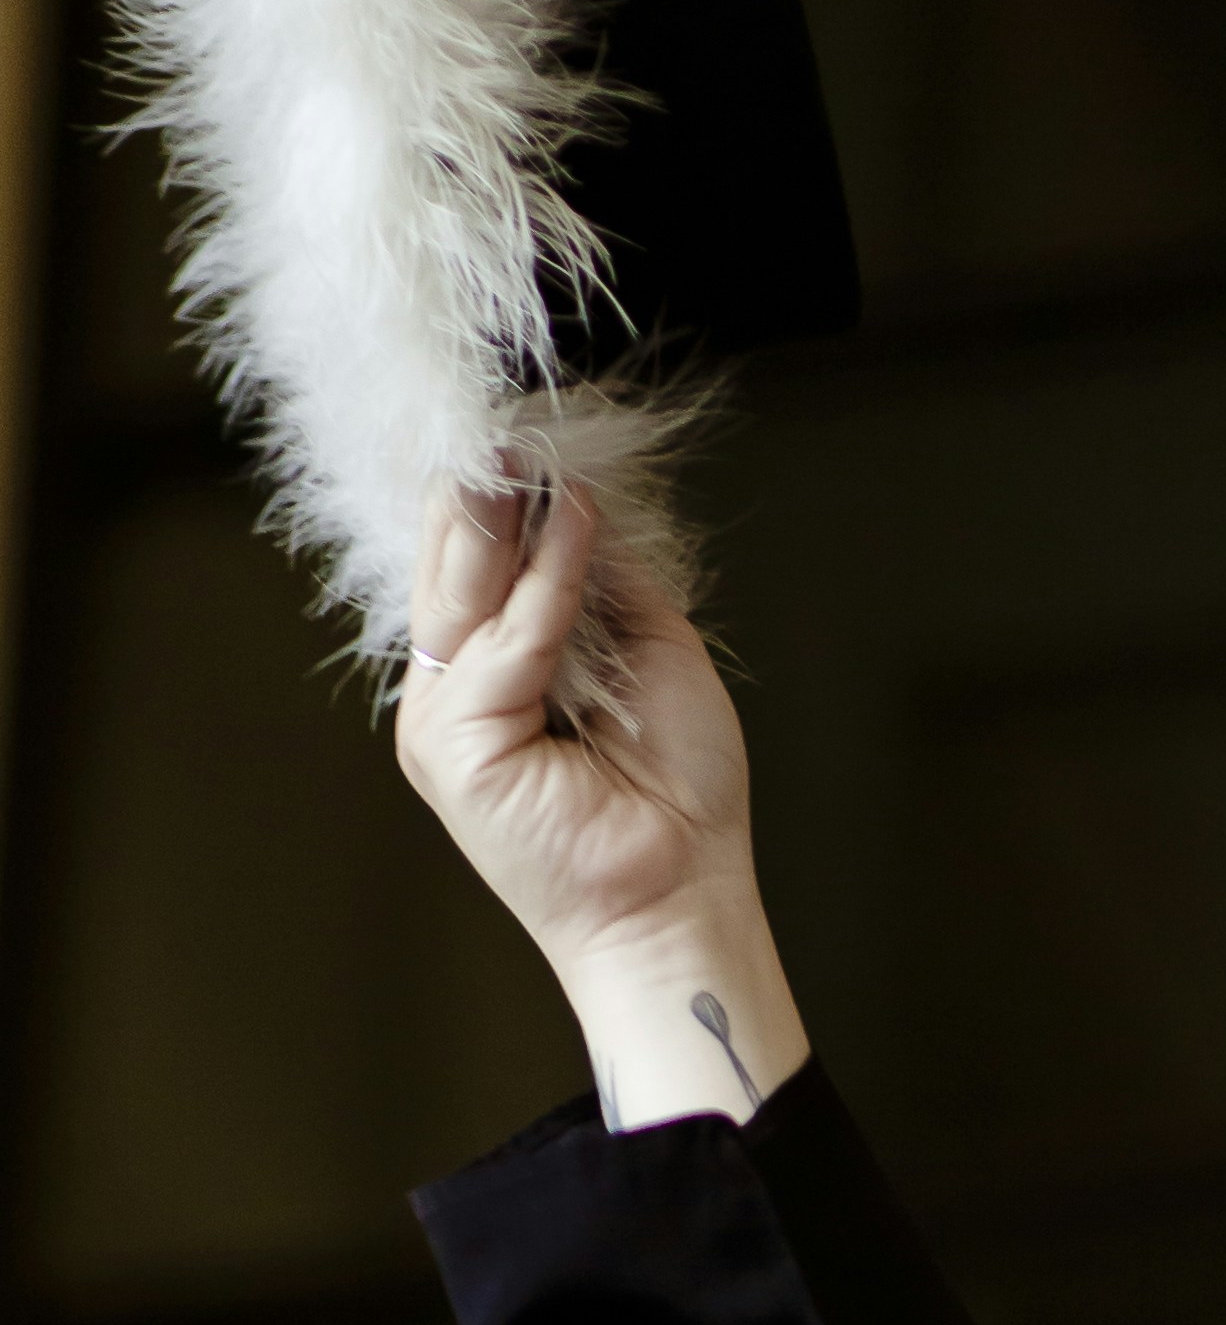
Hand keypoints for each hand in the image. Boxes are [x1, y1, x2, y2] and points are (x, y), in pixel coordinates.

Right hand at [394, 480, 806, 1126]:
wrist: (683, 897)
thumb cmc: (677, 796)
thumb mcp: (649, 655)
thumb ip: (602, 585)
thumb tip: (577, 501)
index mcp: (491, 677)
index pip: (475, 568)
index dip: (496, 503)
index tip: (525, 438)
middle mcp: (454, 695)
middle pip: (453, 570)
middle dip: (485, 497)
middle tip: (513, 427)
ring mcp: (443, 722)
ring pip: (463, 596)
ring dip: (502, 522)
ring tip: (528, 457)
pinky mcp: (454, 748)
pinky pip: (502, 646)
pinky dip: (541, 587)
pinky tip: (571, 531)